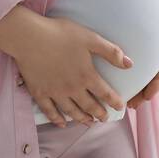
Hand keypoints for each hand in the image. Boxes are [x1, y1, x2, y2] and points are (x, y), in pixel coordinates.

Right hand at [0, 8, 129, 127]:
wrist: (29, 37)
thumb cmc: (60, 34)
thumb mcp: (90, 38)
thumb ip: (110, 52)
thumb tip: (129, 64)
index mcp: (86, 75)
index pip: (105, 93)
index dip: (114, 101)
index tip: (120, 107)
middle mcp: (73, 89)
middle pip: (89, 106)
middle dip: (99, 114)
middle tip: (104, 119)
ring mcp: (55, 93)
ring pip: (72, 111)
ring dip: (82, 119)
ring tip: (88, 123)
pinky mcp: (39, 93)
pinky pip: (50, 111)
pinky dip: (57, 119)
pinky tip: (61, 123)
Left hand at [127, 0, 158, 109]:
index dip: (157, 81)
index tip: (148, 94)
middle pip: (154, 73)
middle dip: (144, 90)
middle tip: (132, 104)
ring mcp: (155, 45)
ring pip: (145, 68)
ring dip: (137, 84)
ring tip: (125, 98)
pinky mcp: (144, 40)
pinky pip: (137, 57)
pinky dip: (129, 67)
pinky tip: (117, 76)